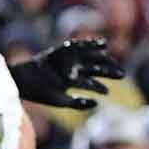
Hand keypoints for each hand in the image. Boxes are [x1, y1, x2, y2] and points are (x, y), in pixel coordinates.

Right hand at [8, 38, 124, 109]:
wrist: (26, 79)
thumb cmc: (41, 92)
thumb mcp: (61, 101)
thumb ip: (78, 104)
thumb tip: (97, 103)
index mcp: (72, 79)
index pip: (91, 81)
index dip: (100, 86)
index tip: (108, 92)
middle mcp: (73, 67)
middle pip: (95, 67)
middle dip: (109, 70)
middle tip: (122, 75)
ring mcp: (70, 57)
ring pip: (91, 57)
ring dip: (104, 59)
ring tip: (114, 62)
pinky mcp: (65, 49)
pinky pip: (81, 45)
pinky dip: (92, 44)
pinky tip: (104, 45)